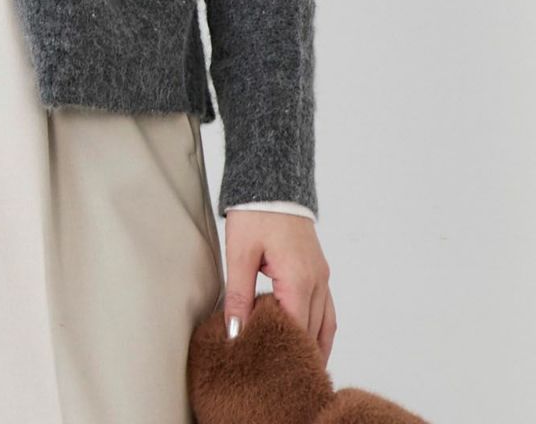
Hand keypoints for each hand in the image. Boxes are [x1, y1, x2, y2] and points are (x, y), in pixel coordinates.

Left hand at [222, 211, 336, 366]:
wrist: (273, 182)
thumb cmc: (256, 213)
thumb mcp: (239, 252)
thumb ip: (238, 294)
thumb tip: (235, 331)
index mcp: (298, 279)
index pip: (294, 329)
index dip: (283, 351)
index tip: (268, 370)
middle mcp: (317, 281)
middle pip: (312, 332)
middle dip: (298, 354)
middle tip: (281, 378)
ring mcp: (322, 276)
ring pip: (325, 324)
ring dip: (314, 347)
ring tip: (300, 371)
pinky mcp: (319, 271)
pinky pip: (327, 309)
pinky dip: (321, 330)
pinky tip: (311, 342)